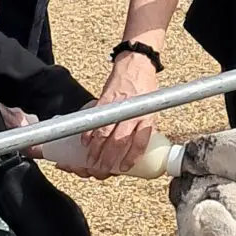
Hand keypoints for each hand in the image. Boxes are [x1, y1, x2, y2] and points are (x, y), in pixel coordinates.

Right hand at [84, 49, 164, 171]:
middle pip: (120, 142)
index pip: (140, 143)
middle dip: (108, 160)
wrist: (136, 65)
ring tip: (90, 161)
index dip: (131, 158)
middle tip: (101, 170)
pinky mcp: (104, 101)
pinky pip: (94, 121)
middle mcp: (132, 114)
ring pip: (105, 134)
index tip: (123, 168)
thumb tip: (135, 149)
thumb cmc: (145, 88)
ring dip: (96, 151)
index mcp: (147, 118)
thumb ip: (144, 128)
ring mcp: (117, 108)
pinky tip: (84, 143)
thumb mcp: (151, 110)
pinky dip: (87, 134)